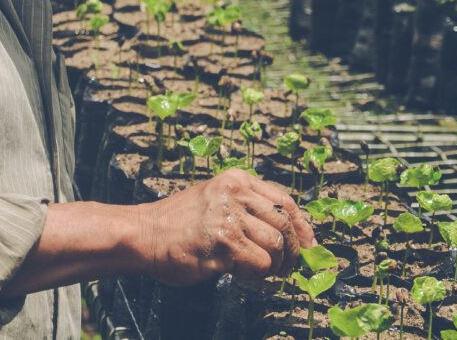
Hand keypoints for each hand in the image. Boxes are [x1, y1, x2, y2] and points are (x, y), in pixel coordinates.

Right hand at [135, 169, 315, 287]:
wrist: (145, 234)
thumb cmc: (180, 222)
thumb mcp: (215, 198)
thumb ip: (246, 206)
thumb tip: (287, 230)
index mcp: (236, 180)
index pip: (285, 200)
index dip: (303, 225)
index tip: (310, 243)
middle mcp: (235, 194)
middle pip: (285, 223)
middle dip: (294, 250)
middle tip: (288, 267)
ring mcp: (229, 218)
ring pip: (277, 245)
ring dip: (275, 265)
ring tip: (263, 272)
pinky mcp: (223, 244)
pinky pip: (260, 264)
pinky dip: (259, 275)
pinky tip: (246, 276)